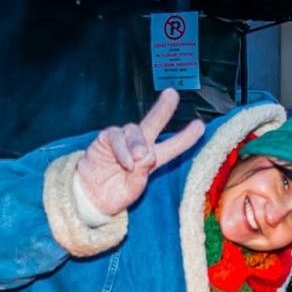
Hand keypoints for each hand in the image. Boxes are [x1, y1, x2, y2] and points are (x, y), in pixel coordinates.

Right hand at [76, 90, 205, 217]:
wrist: (91, 197)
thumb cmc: (115, 193)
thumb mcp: (133, 188)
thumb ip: (142, 172)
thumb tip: (146, 153)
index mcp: (150, 160)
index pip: (171, 147)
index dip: (186, 137)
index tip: (200, 126)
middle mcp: (138, 146)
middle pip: (153, 122)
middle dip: (163, 108)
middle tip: (172, 94)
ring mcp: (122, 140)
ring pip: (134, 130)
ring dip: (137, 143)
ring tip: (137, 159)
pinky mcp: (106, 138)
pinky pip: (116, 136)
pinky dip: (122, 149)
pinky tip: (126, 162)